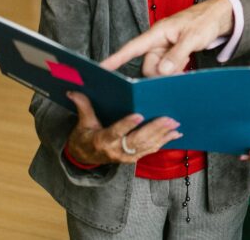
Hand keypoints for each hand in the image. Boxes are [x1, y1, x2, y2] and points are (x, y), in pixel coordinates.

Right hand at [64, 91, 181, 164]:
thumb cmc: (85, 137)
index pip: (116, 132)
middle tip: (169, 118)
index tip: (139, 115)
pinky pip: (151, 150)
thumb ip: (83, 106)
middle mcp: (116, 150)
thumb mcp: (82, 123)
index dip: (127, 124)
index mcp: (102, 140)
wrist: (85, 158)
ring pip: (147, 146)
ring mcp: (126, 156)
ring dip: (163, 135)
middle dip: (154, 129)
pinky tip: (176, 134)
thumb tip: (73, 90)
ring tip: (175, 124)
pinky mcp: (134, 157)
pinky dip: (164, 142)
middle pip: (137, 140)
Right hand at [100, 0, 234, 75]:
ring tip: (186, 63)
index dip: (116, 59)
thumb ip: (177, 54)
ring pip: (158, 70)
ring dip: (170, 73)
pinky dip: (175, 71)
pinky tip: (186, 65)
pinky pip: (167, 68)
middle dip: (160, 74)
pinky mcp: (172, 53)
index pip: (132, 48)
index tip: (101, 68)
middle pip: (148, 66)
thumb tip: (162, 72)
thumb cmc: (204, 21)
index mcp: (157, 33)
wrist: (217, 17)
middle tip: (180, 70)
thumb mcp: (192, 37)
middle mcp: (157, 42)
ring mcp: (164, 48)